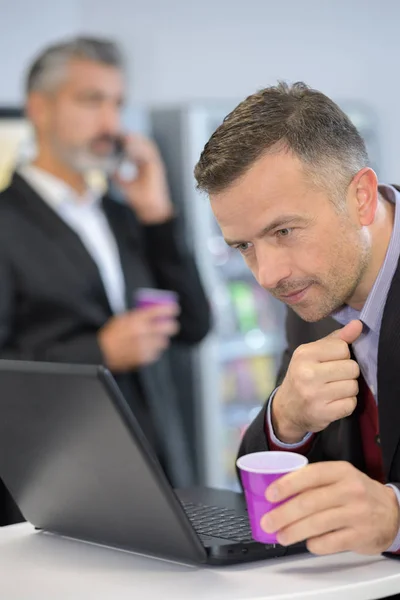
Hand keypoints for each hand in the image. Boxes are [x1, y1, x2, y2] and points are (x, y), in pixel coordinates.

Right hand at [98, 304, 179, 371]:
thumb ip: (138, 316)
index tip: (175, 309)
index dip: (169, 309)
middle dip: (171, 326)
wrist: (102, 352)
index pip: (158, 311)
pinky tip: (147, 347)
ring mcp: (144, 346)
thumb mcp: (122, 318)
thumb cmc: (111, 334)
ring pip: (164, 341)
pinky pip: (157, 352)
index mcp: (136, 320)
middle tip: (171, 325)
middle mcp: (142, 332)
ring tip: (154, 338)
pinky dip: (154, 349)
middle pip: (168, 327)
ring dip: (161, 339)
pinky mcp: (144, 358)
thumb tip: (153, 312)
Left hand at [114, 133, 173, 223]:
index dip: (124, 141)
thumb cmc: (140, 198)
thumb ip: (117, 176)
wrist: (150, 208)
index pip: (133, 147)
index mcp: (142, 163)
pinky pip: (149, 153)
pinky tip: (130, 147)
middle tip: (117, 133)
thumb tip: (106, 170)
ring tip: (124, 137)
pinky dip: (139, 149)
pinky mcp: (157, 166)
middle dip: (129, 137)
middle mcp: (149, 161)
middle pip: (140, 142)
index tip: (112, 137)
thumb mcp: (124, 184)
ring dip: (135, 140)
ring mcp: (154, 163)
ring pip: (146, 145)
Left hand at [261, 461, 399, 554]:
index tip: (270, 495)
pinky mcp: (360, 536)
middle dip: (284, 514)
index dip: (287, 485)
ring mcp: (356, 513)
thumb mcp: (340, 478)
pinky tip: (308, 542)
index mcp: (341, 471)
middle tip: (268, 521)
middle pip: (309, 502)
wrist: (391, 513)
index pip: (310, 475)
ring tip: (281, 536)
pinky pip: (330, 543)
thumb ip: (315, 482)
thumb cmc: (357, 493)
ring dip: (294, 531)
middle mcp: (350, 490)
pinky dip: (314, 544)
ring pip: (317, 524)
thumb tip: (280, 494)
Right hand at [272, 319, 362, 442]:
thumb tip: (358, 324)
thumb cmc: (302, 377)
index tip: (331, 363)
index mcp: (304, 354)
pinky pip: (351, 404)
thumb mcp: (313, 354)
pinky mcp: (322, 413)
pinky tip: (334, 403)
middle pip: (352, 367)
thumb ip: (336, 339)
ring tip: (333, 390)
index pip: (342, 348)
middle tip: (333, 378)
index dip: (342, 356)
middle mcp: (307, 373)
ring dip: (348, 389)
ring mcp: (314, 395)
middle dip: (347, 373)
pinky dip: (346, 404)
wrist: (287, 410)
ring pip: (353, 386)